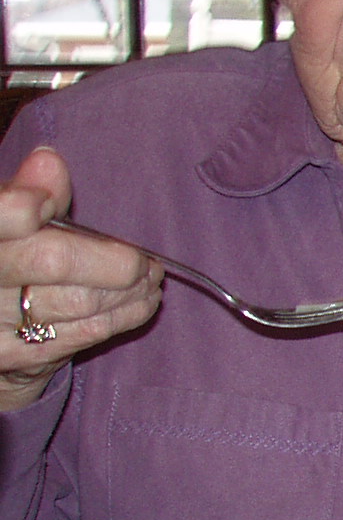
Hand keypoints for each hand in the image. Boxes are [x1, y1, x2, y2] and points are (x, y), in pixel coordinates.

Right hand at [0, 148, 161, 410]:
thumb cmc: (8, 259)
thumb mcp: (9, 221)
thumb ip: (30, 192)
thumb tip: (49, 162)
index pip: (2, 220)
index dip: (23, 207)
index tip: (46, 205)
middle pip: (52, 261)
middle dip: (111, 260)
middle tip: (143, 260)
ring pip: (78, 302)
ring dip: (129, 290)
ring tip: (151, 279)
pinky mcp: (18, 357)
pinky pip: (85, 333)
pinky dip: (124, 316)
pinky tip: (142, 303)